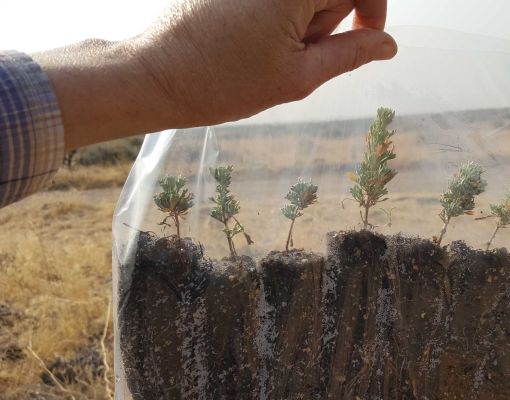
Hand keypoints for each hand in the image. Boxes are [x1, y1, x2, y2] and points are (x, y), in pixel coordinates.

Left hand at [136, 0, 396, 126]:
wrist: (157, 76)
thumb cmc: (223, 83)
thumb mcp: (297, 77)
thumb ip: (350, 55)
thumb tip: (389, 45)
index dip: (374, 10)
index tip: (364, 40)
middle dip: (328, 17)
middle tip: (293, 53)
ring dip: (300, 16)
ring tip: (265, 47)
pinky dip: (278, 12)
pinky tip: (252, 35)